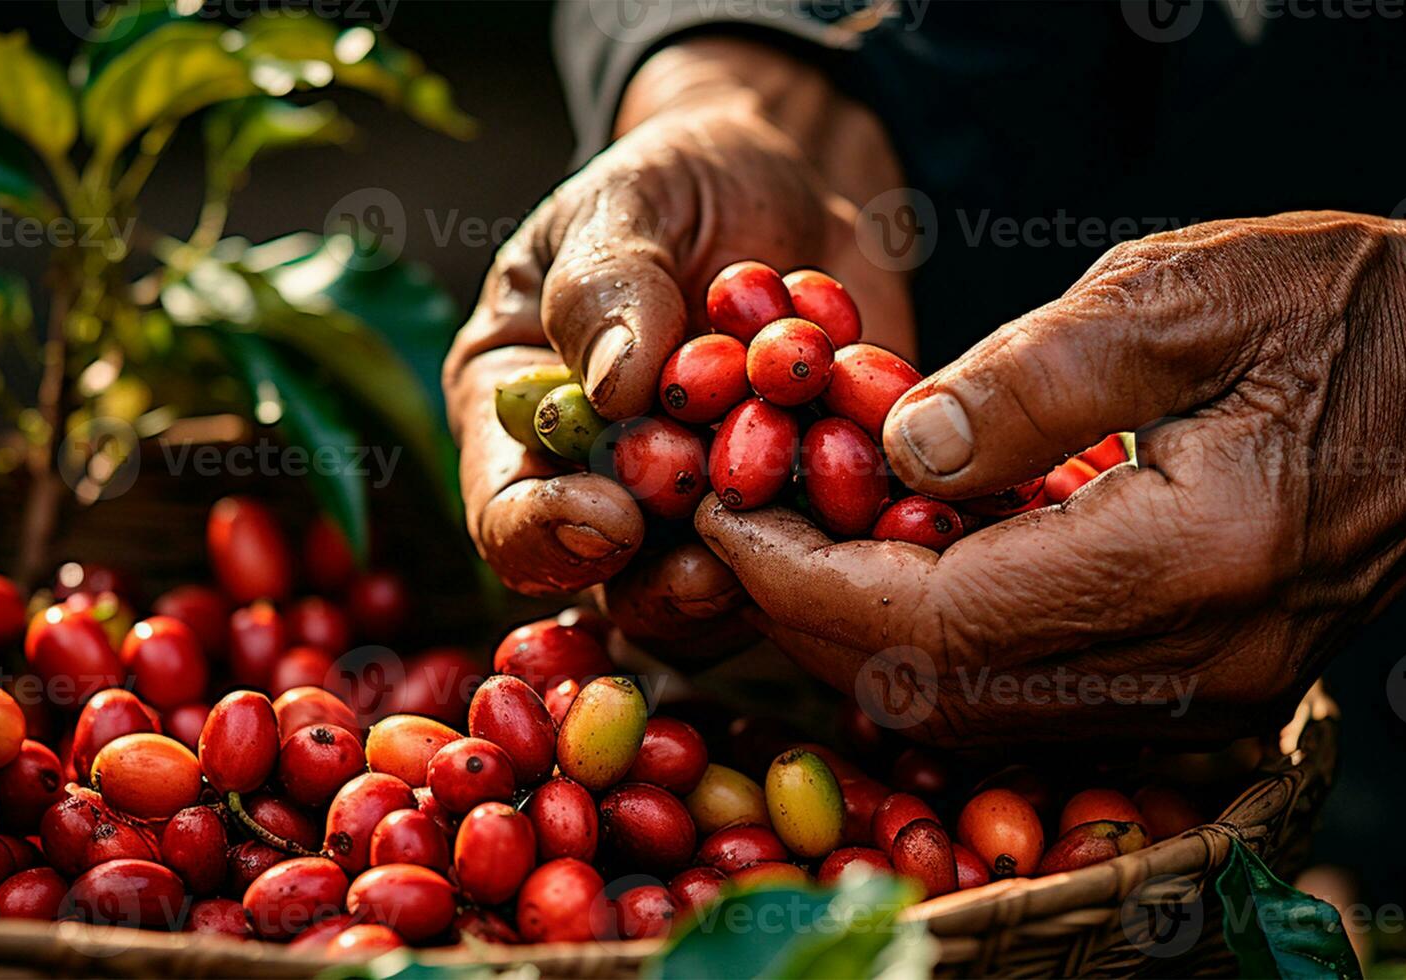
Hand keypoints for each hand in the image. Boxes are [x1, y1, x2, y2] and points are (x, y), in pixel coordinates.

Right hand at [443, 38, 912, 616]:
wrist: (791, 176)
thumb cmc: (677, 178)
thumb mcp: (626, 202)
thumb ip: (606, 284)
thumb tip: (614, 385)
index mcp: (522, 418)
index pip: (507, 510)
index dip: (547, 533)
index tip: (610, 515)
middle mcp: (605, 483)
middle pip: (612, 579)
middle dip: (663, 580)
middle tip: (715, 560)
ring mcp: (705, 507)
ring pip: (720, 587)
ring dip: (766, 573)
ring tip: (813, 533)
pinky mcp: (798, 507)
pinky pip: (822, 550)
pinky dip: (858, 536)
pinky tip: (898, 512)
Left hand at [698, 203, 1405, 745]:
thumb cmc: (1340, 309)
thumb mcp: (1179, 297)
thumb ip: (1030, 382)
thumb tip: (896, 450)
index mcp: (1193, 562)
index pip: (937, 622)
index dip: (804, 579)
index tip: (716, 512)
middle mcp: (1200, 663)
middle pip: (942, 693)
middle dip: (810, 618)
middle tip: (734, 526)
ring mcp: (1210, 694)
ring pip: (979, 715)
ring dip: (865, 642)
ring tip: (794, 541)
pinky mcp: (1209, 688)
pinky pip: (1033, 701)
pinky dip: (940, 649)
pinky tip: (900, 571)